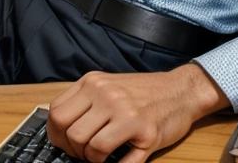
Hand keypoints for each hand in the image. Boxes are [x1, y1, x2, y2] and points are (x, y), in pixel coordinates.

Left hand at [47, 62, 229, 162]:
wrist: (181, 90)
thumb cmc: (143, 92)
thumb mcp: (108, 85)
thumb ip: (85, 101)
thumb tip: (59, 129)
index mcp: (93, 82)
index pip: (57, 114)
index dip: (57, 136)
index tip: (66, 143)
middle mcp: (107, 94)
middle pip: (71, 134)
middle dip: (74, 151)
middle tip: (86, 153)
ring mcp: (126, 113)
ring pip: (91, 149)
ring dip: (94, 161)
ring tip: (103, 156)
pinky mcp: (146, 132)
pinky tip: (120, 161)